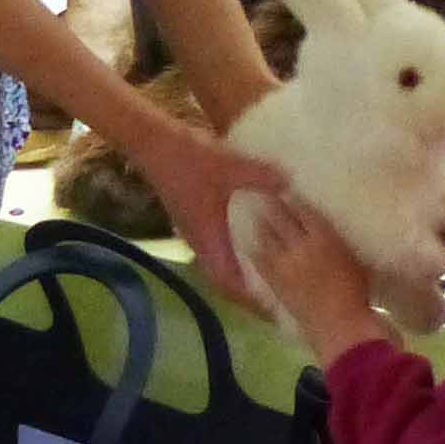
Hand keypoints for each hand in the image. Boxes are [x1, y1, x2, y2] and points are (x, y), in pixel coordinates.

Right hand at [128, 115, 285, 301]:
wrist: (153, 141)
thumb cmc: (188, 159)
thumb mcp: (229, 166)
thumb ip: (261, 176)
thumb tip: (291, 184)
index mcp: (208, 237)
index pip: (227, 281)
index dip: (248, 297)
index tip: (273, 302)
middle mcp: (199, 239)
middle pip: (223, 276)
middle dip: (247, 286)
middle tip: (275, 289)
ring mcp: (193, 227)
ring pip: (218, 259)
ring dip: (238, 267)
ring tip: (267, 268)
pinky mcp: (192, 214)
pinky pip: (216, 243)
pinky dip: (233, 248)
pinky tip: (250, 236)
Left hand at [246, 196, 385, 357]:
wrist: (342, 329)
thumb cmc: (358, 295)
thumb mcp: (355, 261)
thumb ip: (339, 243)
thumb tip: (326, 233)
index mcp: (324, 237)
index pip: (304, 209)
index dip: (293, 198)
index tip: (287, 189)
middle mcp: (301, 245)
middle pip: (281, 217)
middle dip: (272, 203)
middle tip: (264, 193)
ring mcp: (284, 264)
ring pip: (266, 235)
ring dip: (260, 222)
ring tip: (254, 212)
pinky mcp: (275, 283)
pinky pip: (259, 260)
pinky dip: (254, 249)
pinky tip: (248, 243)